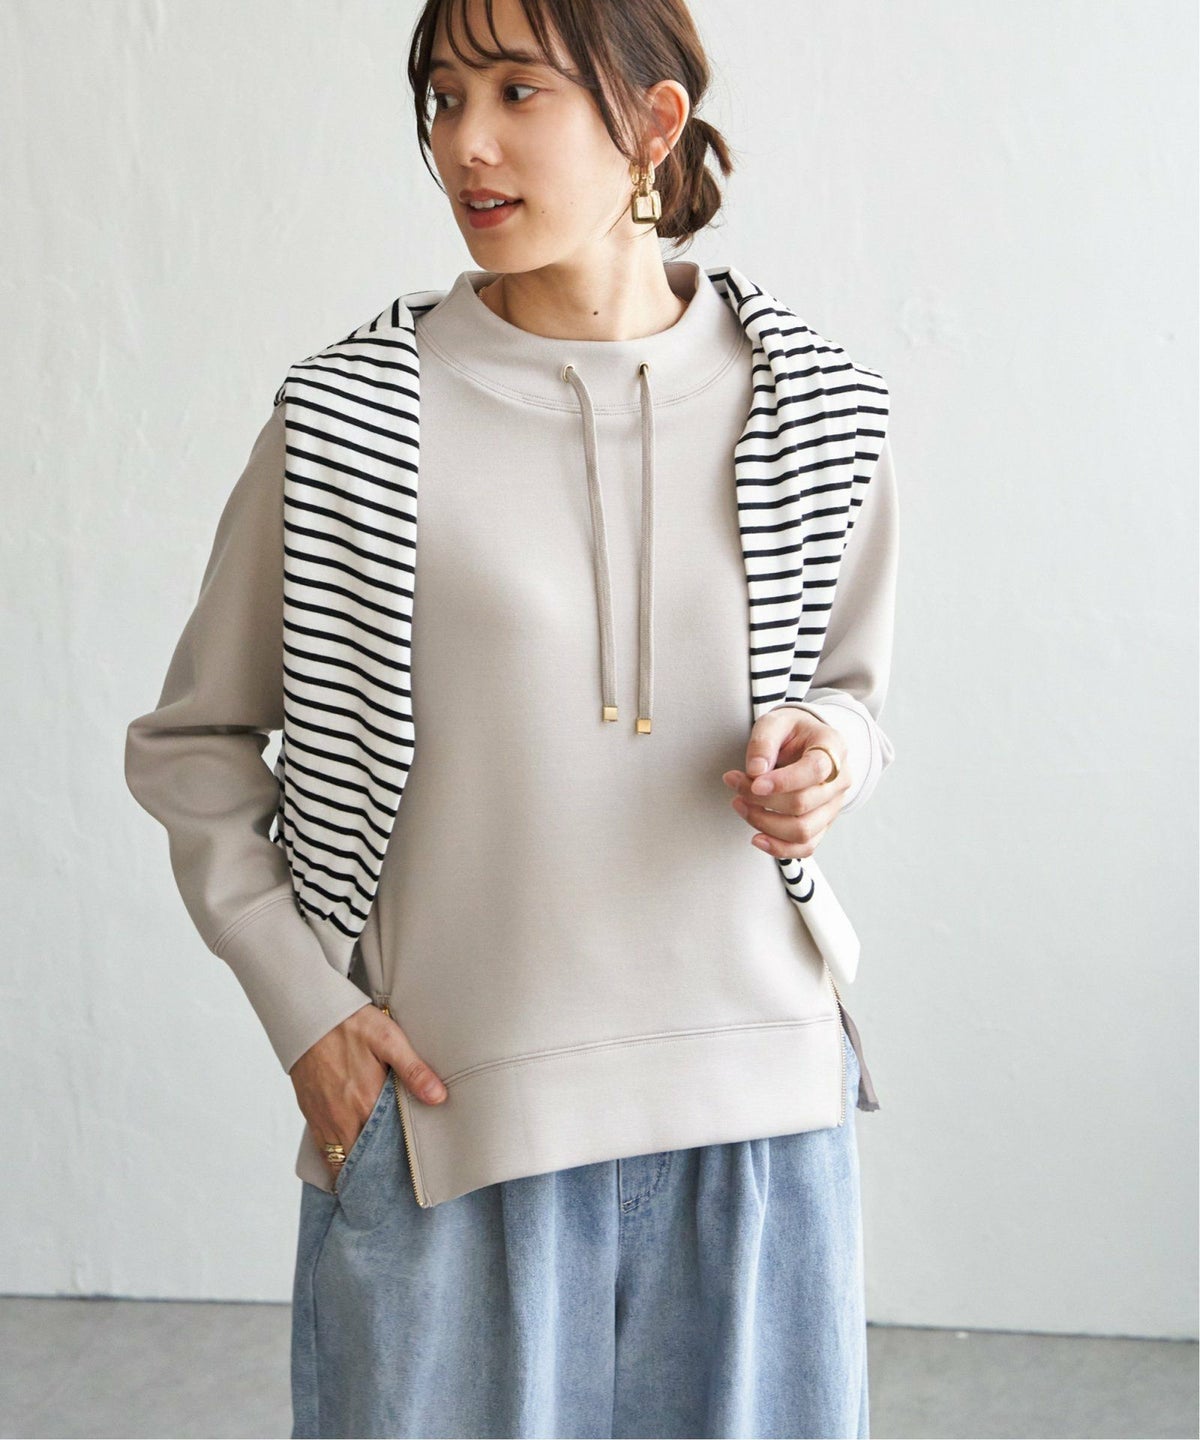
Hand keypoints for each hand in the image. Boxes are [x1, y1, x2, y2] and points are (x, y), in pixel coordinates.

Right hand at [289, 1003, 447, 1184]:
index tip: (405, 1183)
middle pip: (359, 1161)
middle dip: (373, 1176)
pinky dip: (334, 1158)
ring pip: (338, 1159)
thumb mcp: (388, 1039)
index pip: (382, 1149)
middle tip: (390, 1189)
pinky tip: (347, 1160)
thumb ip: (413, 1070)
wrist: (308, 1013)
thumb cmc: (351, 1023)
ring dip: (353, 1170)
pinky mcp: (310, 1111)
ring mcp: (323, 1117)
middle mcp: (342, 1117)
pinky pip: (321, 1147)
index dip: (392, 1168)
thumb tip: (439, 1097)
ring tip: (371, 1180)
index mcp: (365, 1102)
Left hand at [721, 707, 851, 859]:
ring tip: (740, 805)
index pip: (815, 770)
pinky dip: (779, 848)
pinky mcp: (822, 824)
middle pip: (803, 803)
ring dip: (764, 823)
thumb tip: (755, 771)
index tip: (755, 783)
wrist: (804, 742)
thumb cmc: (791, 731)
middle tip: (736, 785)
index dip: (783, 781)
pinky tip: (757, 838)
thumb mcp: (775, 722)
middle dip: (761, 799)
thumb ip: (764, 742)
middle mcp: (839, 779)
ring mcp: (832, 805)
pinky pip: (805, 847)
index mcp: (832, 747)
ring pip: (803, 830)